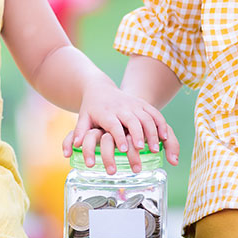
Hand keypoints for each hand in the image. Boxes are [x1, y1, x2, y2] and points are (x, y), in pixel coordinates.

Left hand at [61, 81, 179, 171]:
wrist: (99, 88)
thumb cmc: (90, 109)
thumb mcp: (83, 119)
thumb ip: (79, 132)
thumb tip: (72, 149)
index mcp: (106, 112)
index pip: (113, 124)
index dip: (119, 135)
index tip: (124, 148)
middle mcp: (121, 107)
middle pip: (132, 120)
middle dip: (139, 134)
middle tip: (143, 149)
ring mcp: (133, 104)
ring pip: (146, 116)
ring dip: (152, 132)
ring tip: (156, 148)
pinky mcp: (142, 103)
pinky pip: (154, 112)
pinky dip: (160, 124)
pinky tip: (165, 137)